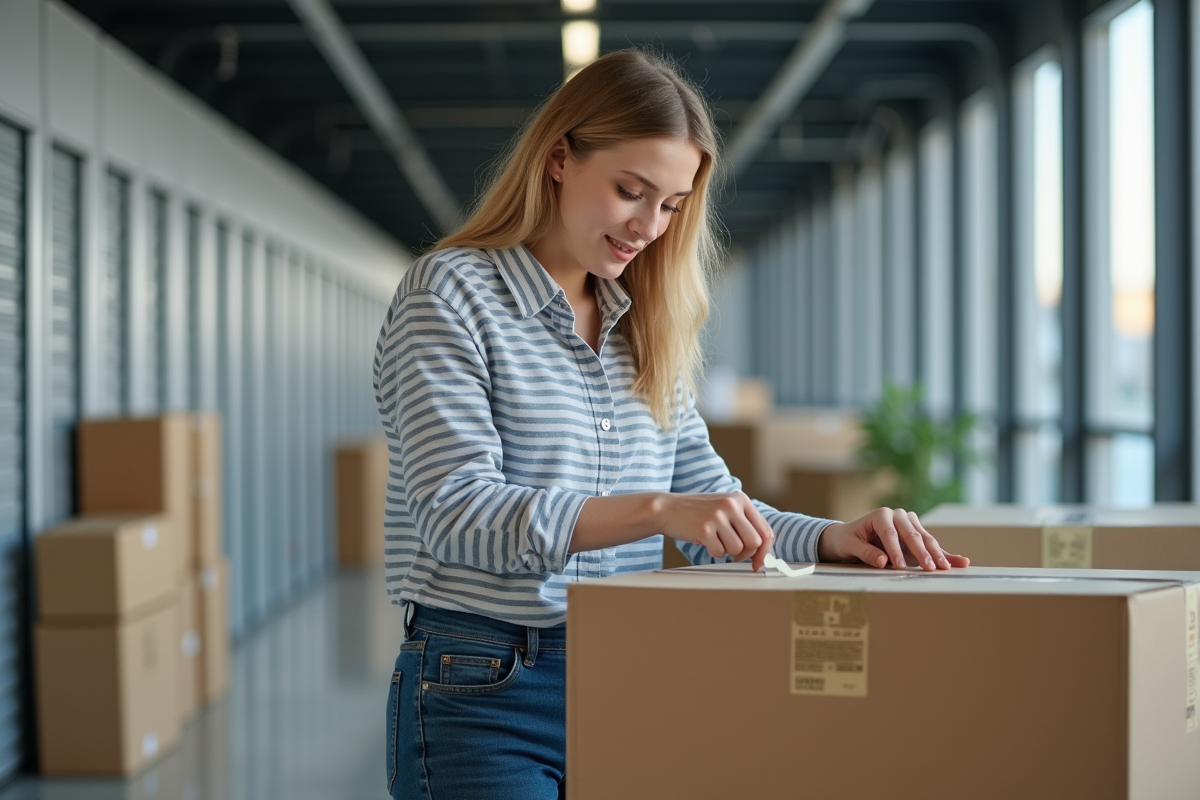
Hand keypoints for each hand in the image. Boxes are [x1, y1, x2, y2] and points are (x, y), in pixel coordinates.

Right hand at [657, 492, 774, 570]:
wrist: (668, 508)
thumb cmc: (699, 512)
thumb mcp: (725, 508)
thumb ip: (745, 524)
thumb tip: (763, 552)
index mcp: (740, 499)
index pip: (765, 530)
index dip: (765, 551)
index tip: (759, 562)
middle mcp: (731, 505)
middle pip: (755, 542)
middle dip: (746, 553)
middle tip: (733, 552)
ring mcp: (717, 516)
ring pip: (738, 550)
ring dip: (727, 551)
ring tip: (715, 540)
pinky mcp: (705, 529)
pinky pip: (719, 552)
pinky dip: (713, 551)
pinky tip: (705, 540)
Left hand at [816, 508, 969, 570]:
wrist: (850, 537)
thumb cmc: (848, 540)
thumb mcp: (850, 546)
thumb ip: (865, 552)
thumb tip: (882, 561)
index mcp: (881, 514)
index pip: (890, 533)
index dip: (895, 550)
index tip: (899, 566)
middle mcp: (898, 515)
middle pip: (912, 535)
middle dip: (922, 552)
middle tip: (929, 568)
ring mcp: (910, 524)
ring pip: (925, 539)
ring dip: (936, 554)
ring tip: (945, 568)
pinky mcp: (917, 534)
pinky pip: (931, 546)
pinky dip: (945, 554)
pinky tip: (962, 561)